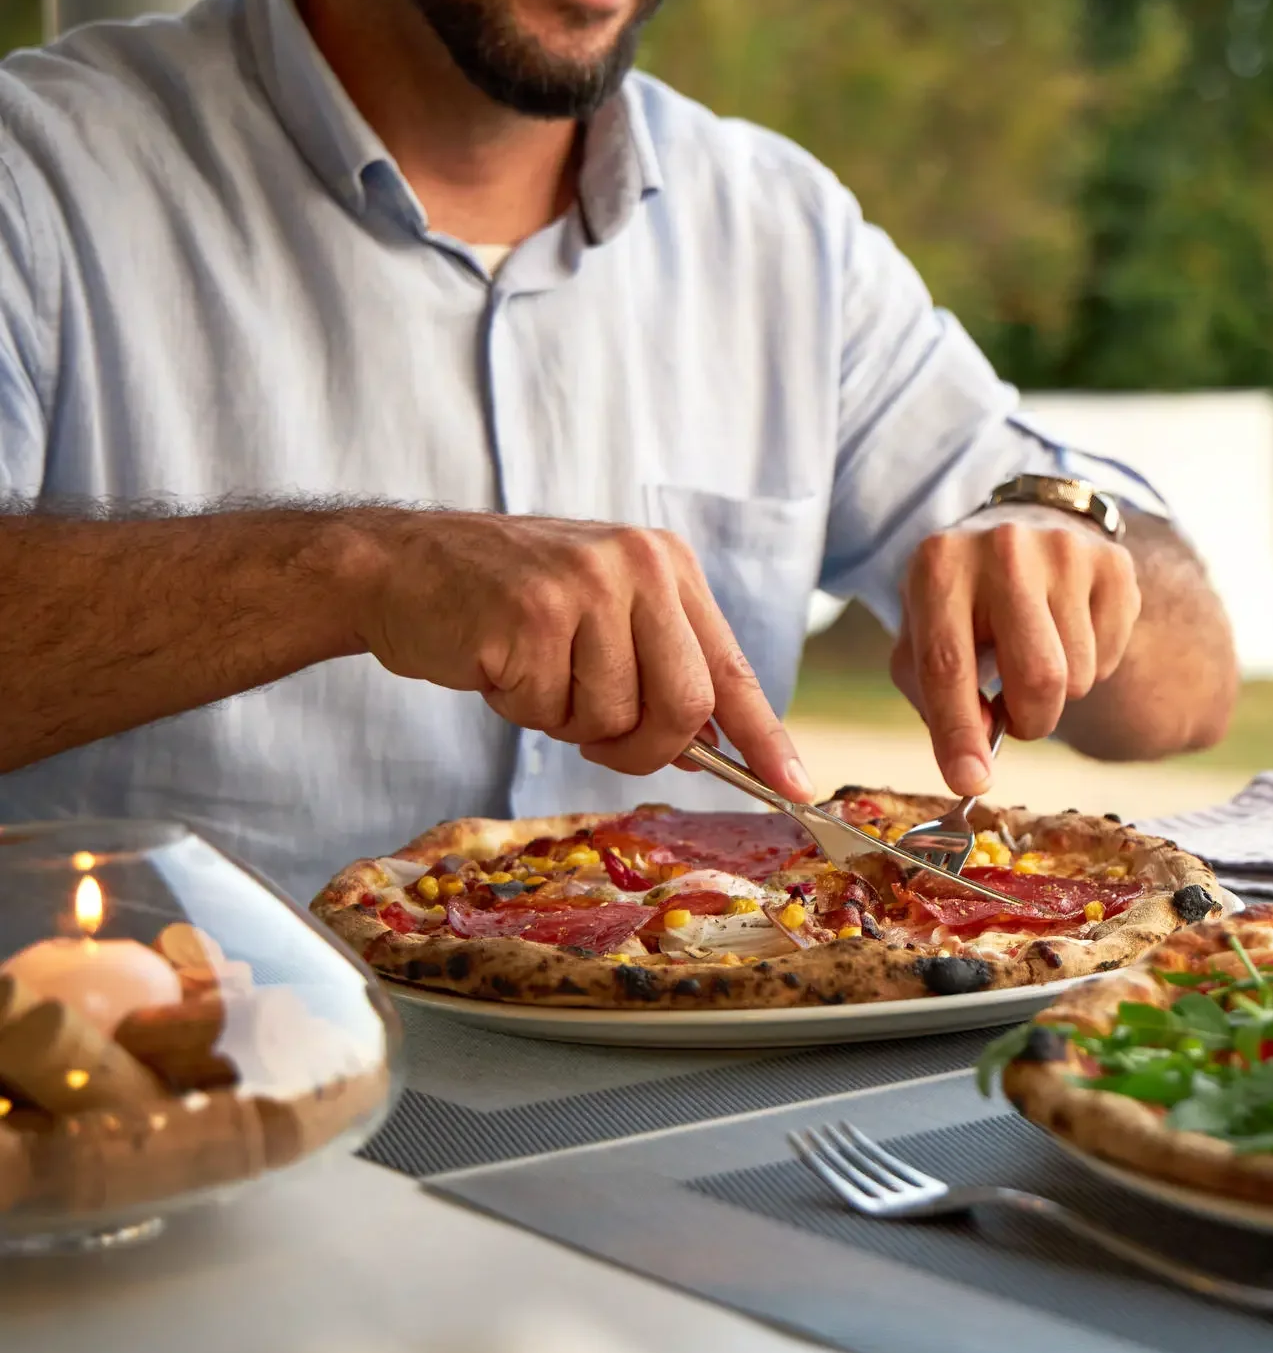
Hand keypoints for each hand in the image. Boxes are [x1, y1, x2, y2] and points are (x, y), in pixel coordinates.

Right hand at [342, 510, 810, 798]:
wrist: (397, 567)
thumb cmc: (504, 605)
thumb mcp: (600, 617)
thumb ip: (659, 668)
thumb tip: (714, 745)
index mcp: (667, 566)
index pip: (732, 668)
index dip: (765, 736)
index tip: (796, 787)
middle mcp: (639, 566)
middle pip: (686, 706)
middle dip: (645, 747)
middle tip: (597, 738)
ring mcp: (586, 585)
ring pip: (615, 718)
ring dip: (569, 723)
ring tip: (534, 673)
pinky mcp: (532, 614)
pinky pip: (552, 711)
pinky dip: (524, 709)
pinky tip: (499, 663)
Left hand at [888, 505, 1139, 792]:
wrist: (1023, 529)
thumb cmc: (962, 603)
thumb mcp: (922, 636)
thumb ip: (934, 697)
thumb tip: (979, 755)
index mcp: (939, 565)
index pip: (950, 665)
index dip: (959, 733)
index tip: (971, 783)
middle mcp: (1005, 547)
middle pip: (1038, 676)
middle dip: (1030, 721)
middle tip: (1017, 717)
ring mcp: (1066, 550)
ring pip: (1078, 675)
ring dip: (1057, 693)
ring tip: (1035, 656)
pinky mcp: (1114, 563)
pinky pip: (1110, 656)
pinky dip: (1089, 666)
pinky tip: (1067, 633)